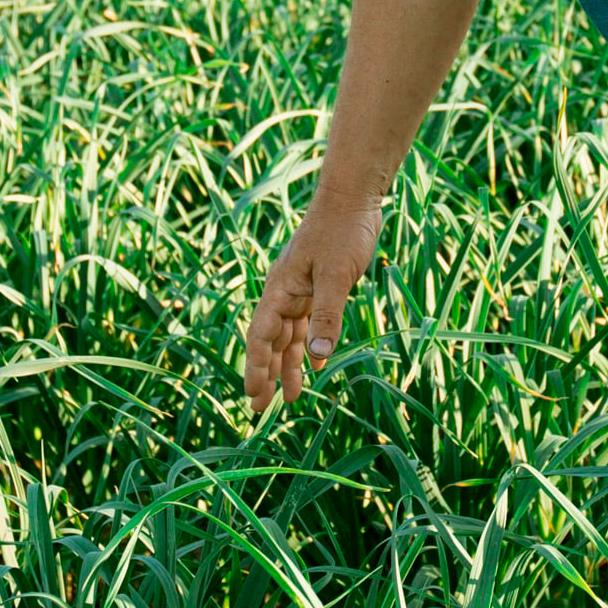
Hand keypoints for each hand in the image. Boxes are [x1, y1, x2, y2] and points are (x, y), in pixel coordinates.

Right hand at [242, 196, 382, 406]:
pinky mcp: (318, 285)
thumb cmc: (342, 231)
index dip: (255, 368)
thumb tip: (318, 357)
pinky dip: (309, 345)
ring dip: (288, 365)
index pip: (261, 336)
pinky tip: (314, 364)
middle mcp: (285, 291)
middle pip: (269, 340)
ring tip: (289, 398)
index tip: (253, 396)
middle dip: (265, 374)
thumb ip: (327, 315)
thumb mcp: (336, 275)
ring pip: (289, 336)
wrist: (354, 198)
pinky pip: (309, 323)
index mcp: (280, 288)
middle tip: (260, 410)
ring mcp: (301, 289)